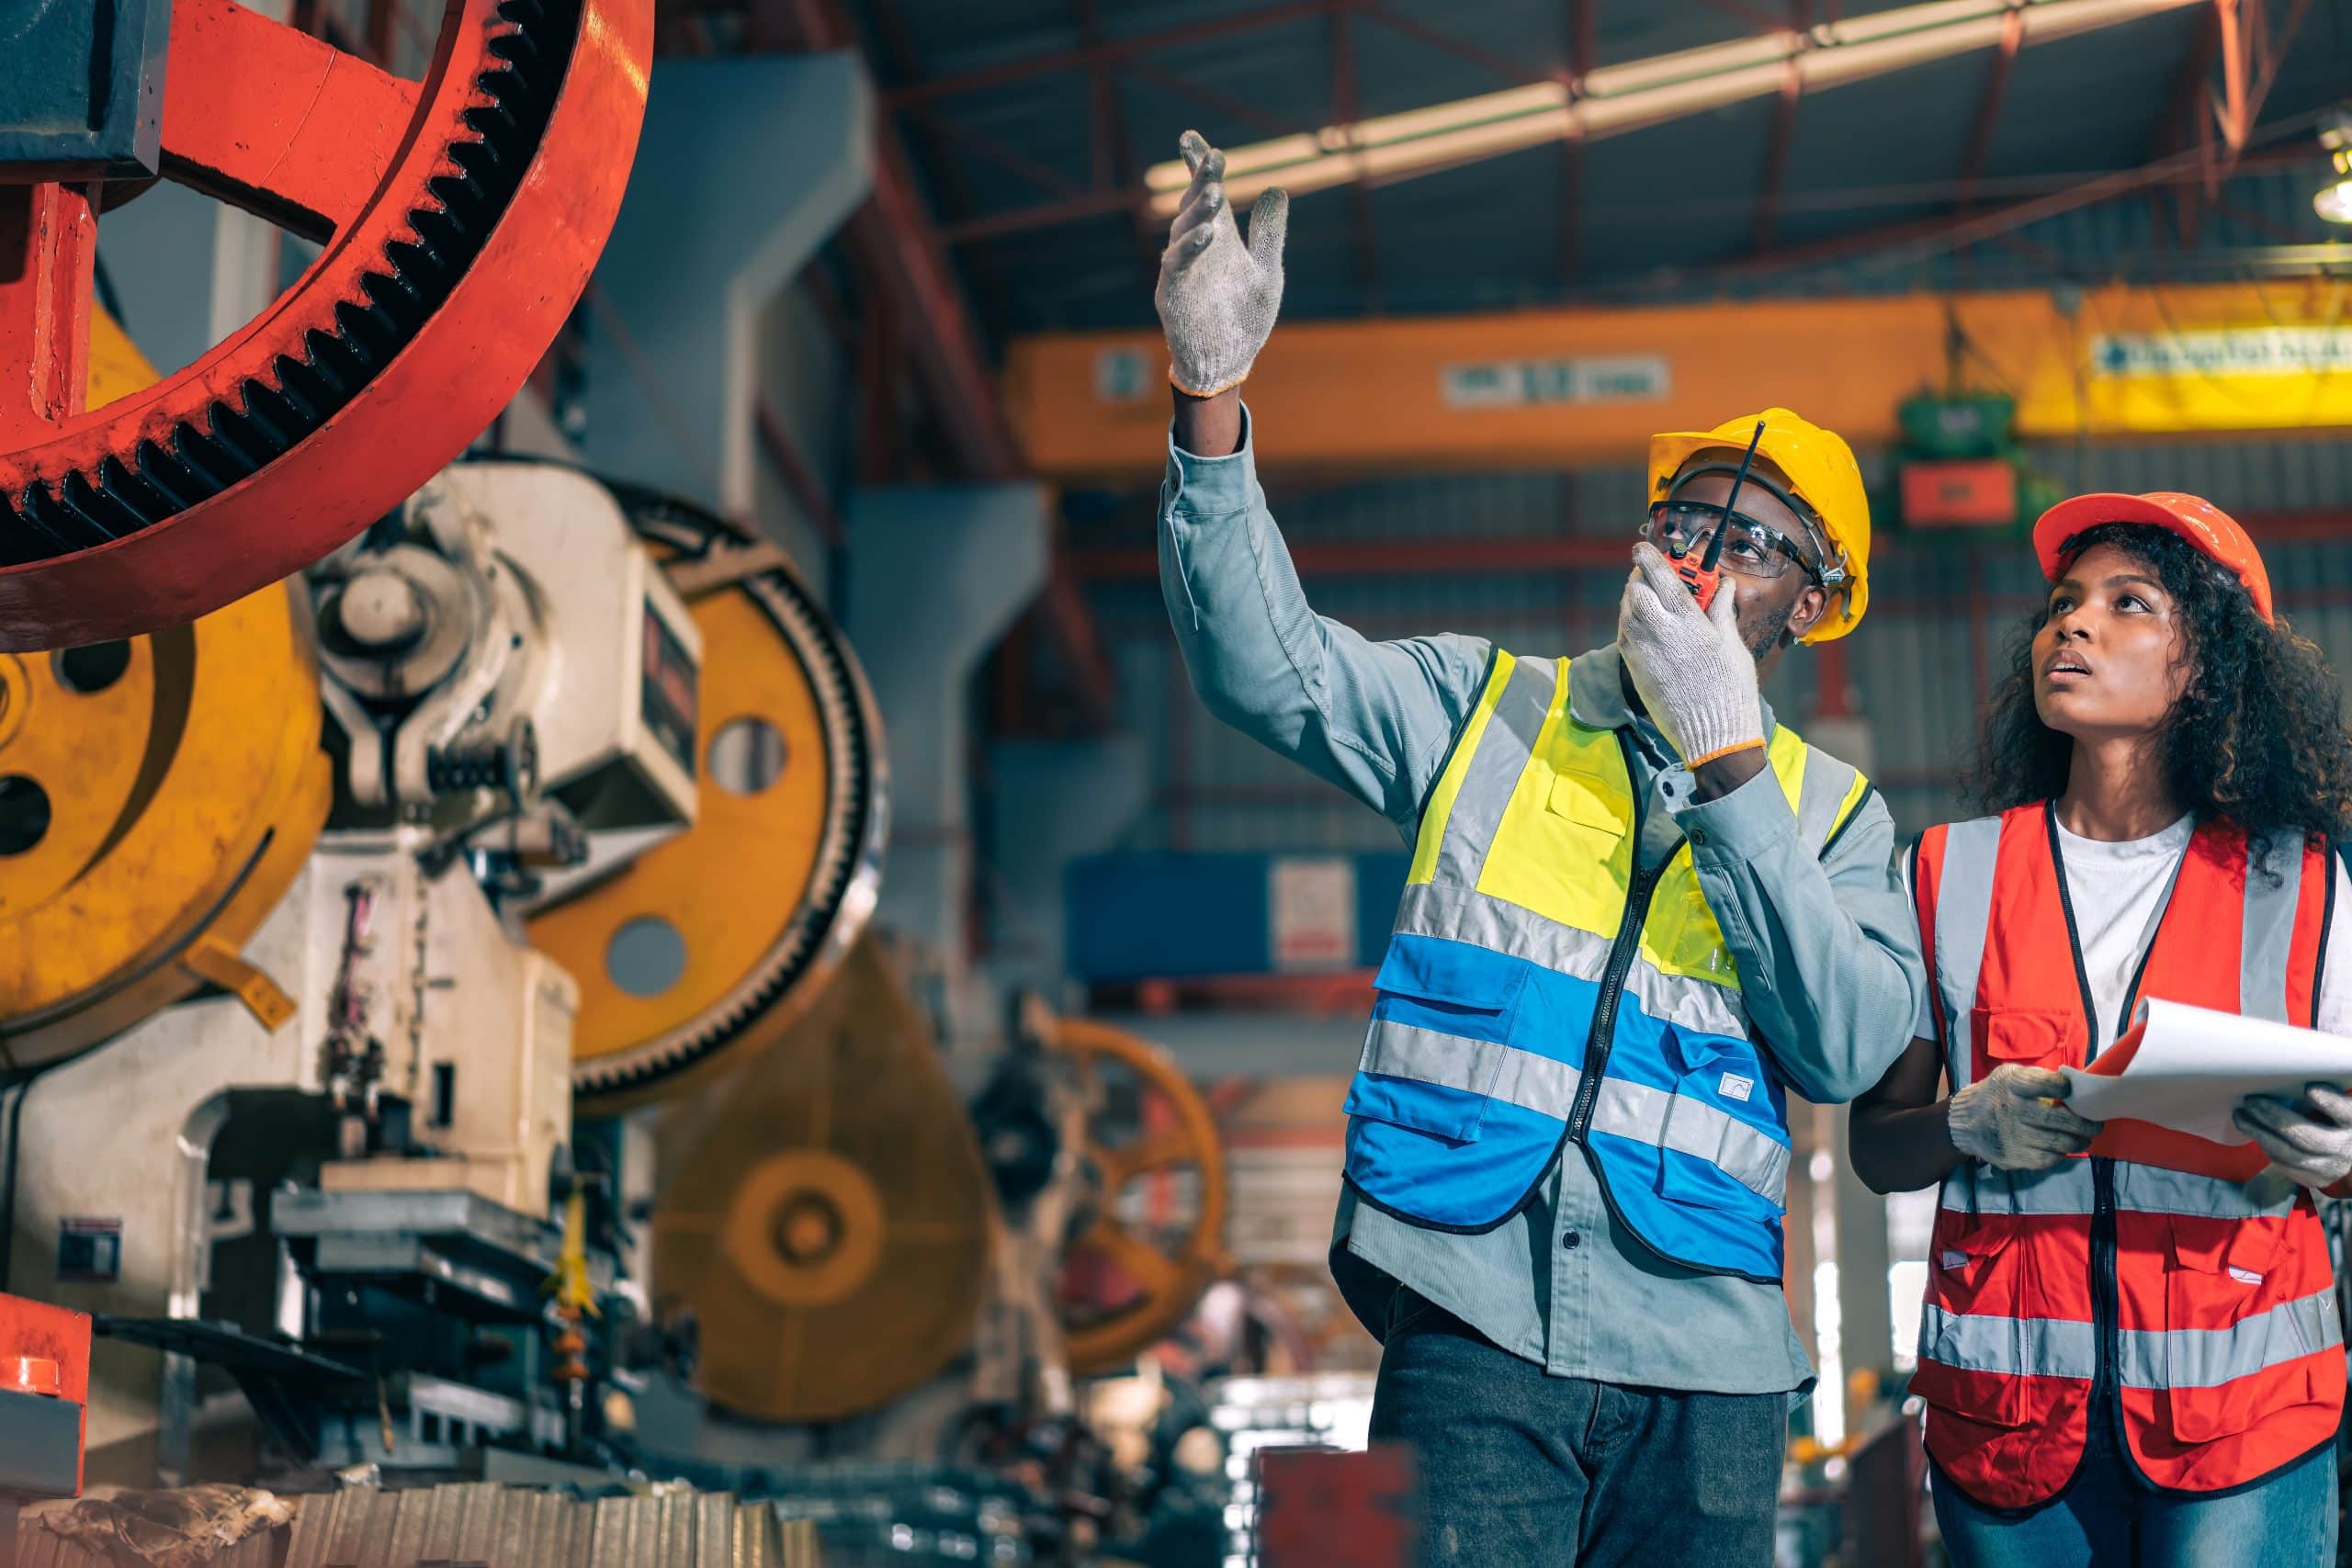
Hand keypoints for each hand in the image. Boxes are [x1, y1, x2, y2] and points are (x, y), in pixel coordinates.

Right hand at [1154, 132, 1287, 397]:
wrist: (1228, 362)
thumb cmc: (1245, 318)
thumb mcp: (1267, 271)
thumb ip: (1269, 234)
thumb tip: (1276, 188)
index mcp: (1219, 238)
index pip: (1205, 195)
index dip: (1199, 167)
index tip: (1192, 139)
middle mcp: (1197, 247)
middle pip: (1194, 205)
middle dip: (1201, 180)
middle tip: (1214, 157)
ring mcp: (1181, 269)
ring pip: (1183, 231)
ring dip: (1199, 211)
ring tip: (1217, 192)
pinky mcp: (1172, 293)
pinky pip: (1178, 265)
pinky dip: (1191, 248)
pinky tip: (1208, 234)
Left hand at [1616, 543, 1763, 766]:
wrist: (1713, 735)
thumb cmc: (1731, 690)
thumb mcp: (1732, 646)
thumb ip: (1722, 611)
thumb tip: (1725, 585)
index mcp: (1689, 622)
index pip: (1662, 578)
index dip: (1649, 558)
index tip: (1642, 547)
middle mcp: (1661, 633)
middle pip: (1636, 591)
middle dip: (1639, 577)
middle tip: (1648, 574)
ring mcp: (1643, 652)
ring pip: (1626, 611)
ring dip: (1632, 598)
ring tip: (1644, 595)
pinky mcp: (1635, 670)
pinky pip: (1623, 635)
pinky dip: (1628, 622)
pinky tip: (1640, 622)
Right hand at [1948, 1064, 2102, 1170]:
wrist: (1967, 1121)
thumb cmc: (1999, 1094)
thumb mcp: (2011, 1076)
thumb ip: (2038, 1078)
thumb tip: (2075, 1087)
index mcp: (2011, 1084)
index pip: (2045, 1084)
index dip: (2064, 1087)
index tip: (2071, 1091)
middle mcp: (2010, 1109)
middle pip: (2058, 1119)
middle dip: (2085, 1124)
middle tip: (2096, 1126)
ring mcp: (2010, 1135)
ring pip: (2058, 1143)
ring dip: (2078, 1142)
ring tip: (2084, 1139)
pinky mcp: (2011, 1156)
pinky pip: (2047, 1159)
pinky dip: (2060, 1154)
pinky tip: (2062, 1148)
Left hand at [2234, 1084, 2351, 1188]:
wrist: (2339, 1150)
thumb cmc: (2328, 1116)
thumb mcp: (2331, 1102)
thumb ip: (2318, 1093)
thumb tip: (2284, 1073)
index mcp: (2351, 1121)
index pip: (2345, 1113)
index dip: (2329, 1103)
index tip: (2309, 1089)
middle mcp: (2345, 1147)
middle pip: (2310, 1138)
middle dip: (2276, 1118)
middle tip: (2252, 1102)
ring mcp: (2329, 1166)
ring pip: (2291, 1155)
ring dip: (2260, 1133)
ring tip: (2241, 1115)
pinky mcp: (2313, 1178)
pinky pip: (2284, 1164)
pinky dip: (2265, 1145)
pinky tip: (2253, 1130)